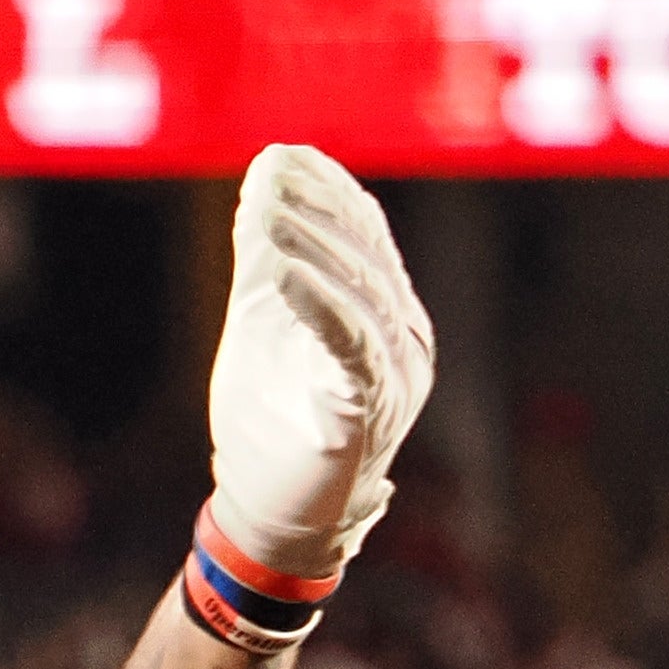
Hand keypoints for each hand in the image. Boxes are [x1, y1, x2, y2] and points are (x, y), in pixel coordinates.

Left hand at [204, 146, 437, 583]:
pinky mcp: (369, 414)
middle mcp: (406, 339)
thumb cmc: (272, 417)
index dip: (328, 189)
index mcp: (388, 312)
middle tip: (269, 174)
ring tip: (264, 217)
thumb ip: (265, 256)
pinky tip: (277, 270)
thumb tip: (263, 174)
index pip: (366, 234)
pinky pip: (351, 347)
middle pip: (367, 256)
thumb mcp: (262, 322)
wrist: (270, 514)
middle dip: (316, 209)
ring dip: (311, 248)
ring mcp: (396, 378)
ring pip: (362, 295)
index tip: (283, 155)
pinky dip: (316, 303)